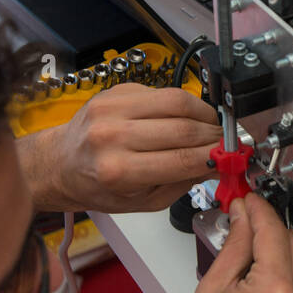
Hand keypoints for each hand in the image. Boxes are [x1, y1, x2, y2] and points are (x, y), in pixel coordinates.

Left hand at [19, 83, 220, 212]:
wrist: (60, 163)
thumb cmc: (99, 187)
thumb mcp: (143, 201)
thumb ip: (182, 182)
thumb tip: (217, 163)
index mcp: (119, 171)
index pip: (184, 159)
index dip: (216, 157)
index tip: (232, 157)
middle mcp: (113, 136)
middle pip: (184, 128)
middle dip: (214, 136)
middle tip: (227, 142)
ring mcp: (113, 108)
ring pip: (177, 101)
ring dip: (203, 114)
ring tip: (211, 127)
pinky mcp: (116, 90)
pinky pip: (161, 91)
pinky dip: (181, 104)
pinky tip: (184, 117)